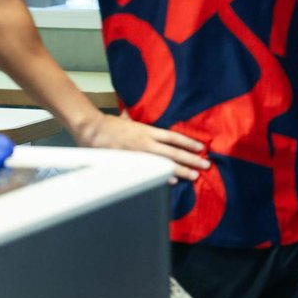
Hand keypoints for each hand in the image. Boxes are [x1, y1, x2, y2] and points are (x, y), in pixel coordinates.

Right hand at [81, 111, 210, 181]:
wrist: (92, 130)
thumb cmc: (109, 124)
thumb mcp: (128, 119)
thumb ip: (139, 120)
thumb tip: (140, 115)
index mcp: (147, 130)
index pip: (173, 137)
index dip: (188, 142)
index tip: (201, 148)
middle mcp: (146, 142)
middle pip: (174, 152)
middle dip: (191, 159)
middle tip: (205, 165)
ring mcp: (140, 154)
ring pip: (165, 164)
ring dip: (181, 170)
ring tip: (195, 175)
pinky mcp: (132, 164)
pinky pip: (150, 172)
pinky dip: (162, 177)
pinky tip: (173, 182)